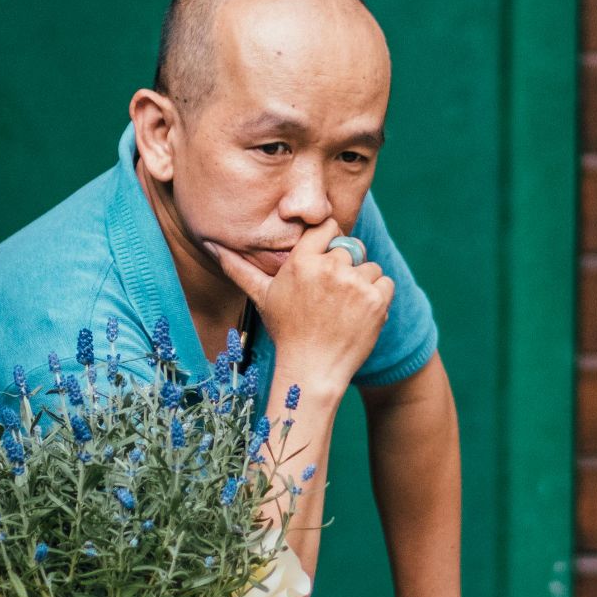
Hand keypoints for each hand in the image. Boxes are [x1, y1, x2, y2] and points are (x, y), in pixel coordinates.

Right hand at [203, 218, 393, 389]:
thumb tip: (211, 244)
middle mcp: (329, 267)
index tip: (327, 260)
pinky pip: (385, 282)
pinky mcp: (376, 299)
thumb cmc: (286, 331)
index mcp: (301, 261)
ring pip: (370, 266)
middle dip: (346, 268)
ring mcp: (355, 283)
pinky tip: (359, 315)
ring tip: (344, 309)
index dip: (331, 241)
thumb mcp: (261, 296)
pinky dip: (378, 297)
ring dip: (363, 284)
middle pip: (351, 248)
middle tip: (332, 297)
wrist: (312, 370)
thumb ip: (238, 267)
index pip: (327, 226)